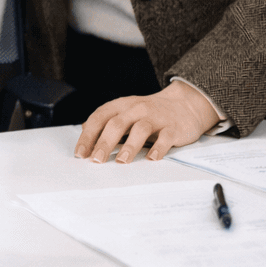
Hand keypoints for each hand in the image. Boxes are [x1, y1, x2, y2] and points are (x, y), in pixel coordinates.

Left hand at [74, 80, 219, 163]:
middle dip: (104, 143)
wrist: (185, 105)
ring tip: (122, 161)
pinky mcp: (173, 128)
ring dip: (130, 146)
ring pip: (140, 129)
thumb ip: (107, 121)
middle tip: (96, 160)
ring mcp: (156, 118)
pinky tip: (152, 158)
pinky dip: (159, 148)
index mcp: (122, 105)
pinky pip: (165, 137)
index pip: (100, 118)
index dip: (88, 135)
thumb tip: (84, 131)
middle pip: (117, 124)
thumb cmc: (150, 112)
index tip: (80, 153)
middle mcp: (137, 109)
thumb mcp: (126, 111)